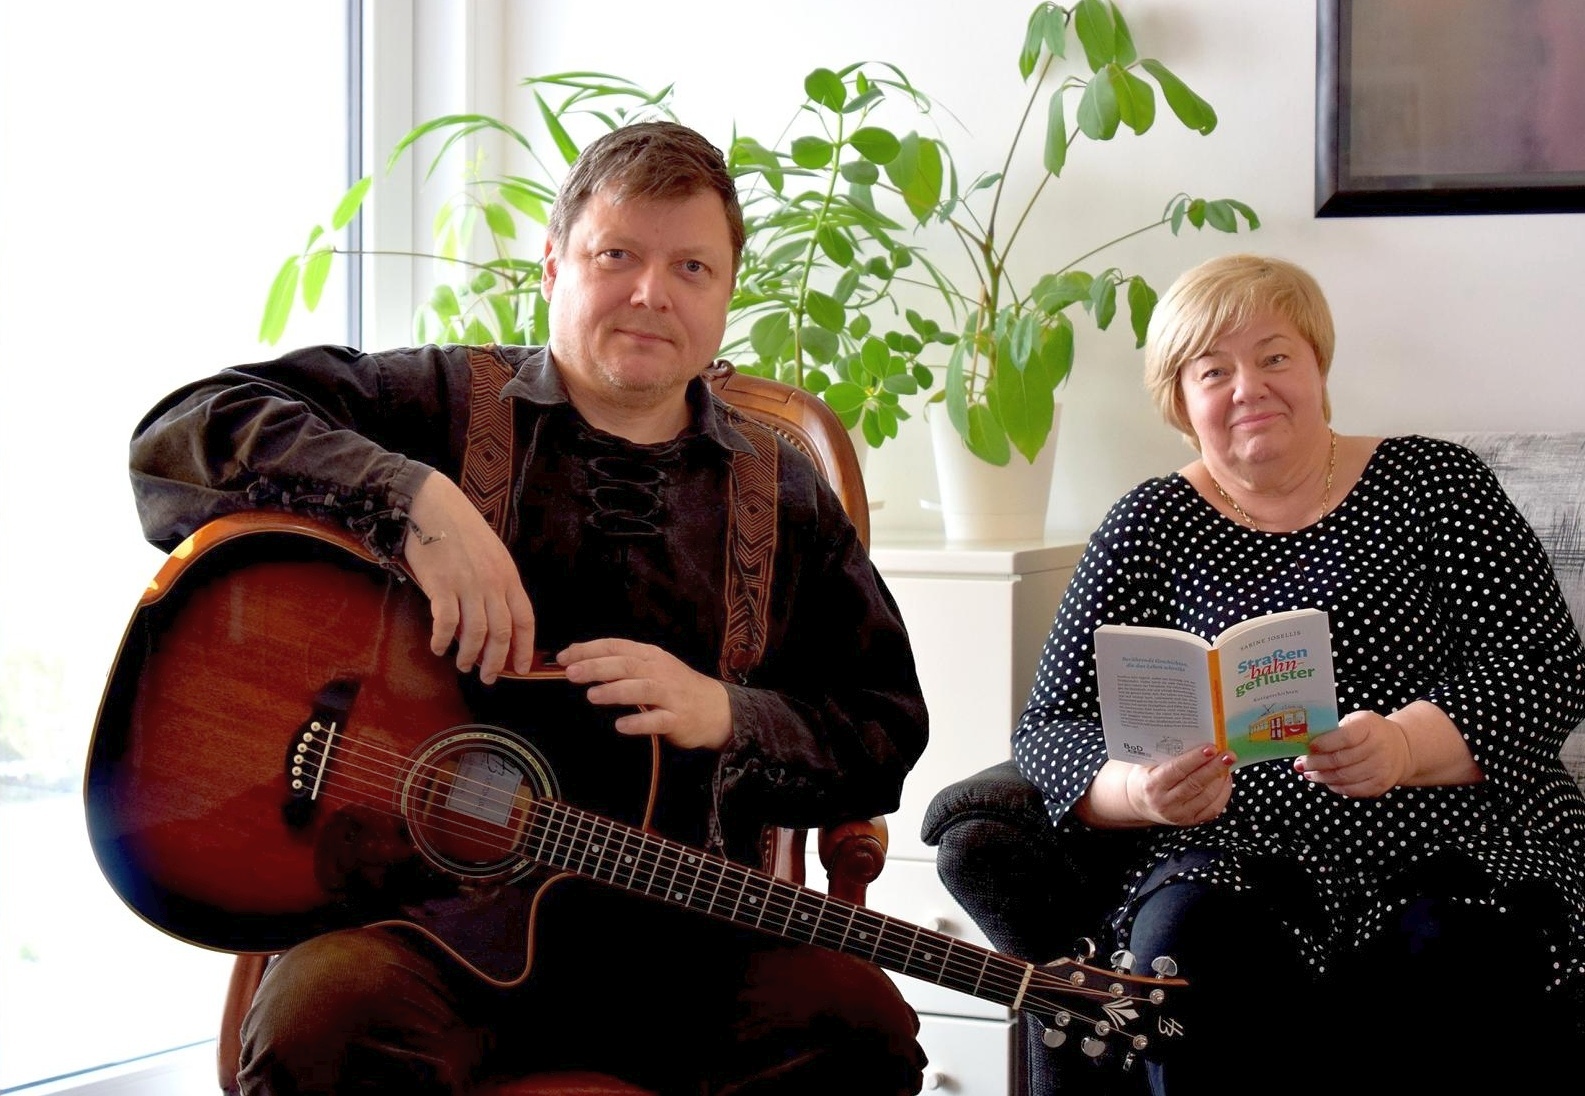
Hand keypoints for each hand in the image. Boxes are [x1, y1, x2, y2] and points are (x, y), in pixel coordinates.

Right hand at [402, 472, 536, 683]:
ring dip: (468, 655)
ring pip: (475, 633)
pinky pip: (446, 623)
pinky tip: (437, 647)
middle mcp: (492, 583)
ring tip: (463, 665)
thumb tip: (496, 620)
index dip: (524, 648)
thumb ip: (497, 585)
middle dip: (495, 661)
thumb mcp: (492, 555)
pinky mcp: (441, 585)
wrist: (432, 505)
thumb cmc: (461, 530)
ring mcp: (468, 585)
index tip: (521, 669)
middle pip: (501, 633)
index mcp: (508, 576)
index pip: (524, 620)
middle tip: (487, 678)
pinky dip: (442, 640)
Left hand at [558, 638, 731, 750]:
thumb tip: (577, 653)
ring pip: (642, 689)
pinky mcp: (678, 719)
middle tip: (571, 674)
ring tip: (592, 695)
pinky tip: (621, 725)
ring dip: (616, 691)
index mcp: (650, 655)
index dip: (589, 650)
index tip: (563, 657)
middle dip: (597, 667)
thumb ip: (619, 660)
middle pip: (626, 665)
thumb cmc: (674, 687)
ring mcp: (670, 695)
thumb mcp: (650, 666)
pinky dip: (639, 722)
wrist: (715, 708)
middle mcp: (660, 671)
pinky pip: (657, 720)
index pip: (616, 646)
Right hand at [1122, 745, 1234, 826]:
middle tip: (1228, 754)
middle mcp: (1165, 803)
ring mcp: (1179, 815)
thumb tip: (1197, 739)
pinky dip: (1223, 793)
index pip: (1177, 770)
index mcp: (1152, 785)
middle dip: (1214, 767)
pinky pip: (1213, 809)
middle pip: (1195, 784)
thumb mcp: (1149, 763)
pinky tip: (1225, 779)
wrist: (1139, 801)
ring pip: (1207, 797)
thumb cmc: (1147, 776)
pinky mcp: (1190, 822)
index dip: (1195, 759)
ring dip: (1221, 779)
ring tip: (1227, 763)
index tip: (1211, 748)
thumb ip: (1168, 755)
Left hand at [1296, 711, 1411, 797]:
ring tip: (1309, 773)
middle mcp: (1378, 748)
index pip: (1345, 737)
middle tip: (1301, 763)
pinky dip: (1335, 786)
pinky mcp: (1380, 784)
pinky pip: (1352, 789)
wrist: (1401, 747)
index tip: (1309, 747)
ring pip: (1343, 777)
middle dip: (1316, 763)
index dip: (1324, 744)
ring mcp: (1380, 768)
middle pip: (1340, 760)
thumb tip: (1307, 743)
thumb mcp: (1356, 721)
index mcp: (1369, 727)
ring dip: (1321, 776)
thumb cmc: (1370, 732)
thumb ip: (1335, 730)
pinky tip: (1325, 780)